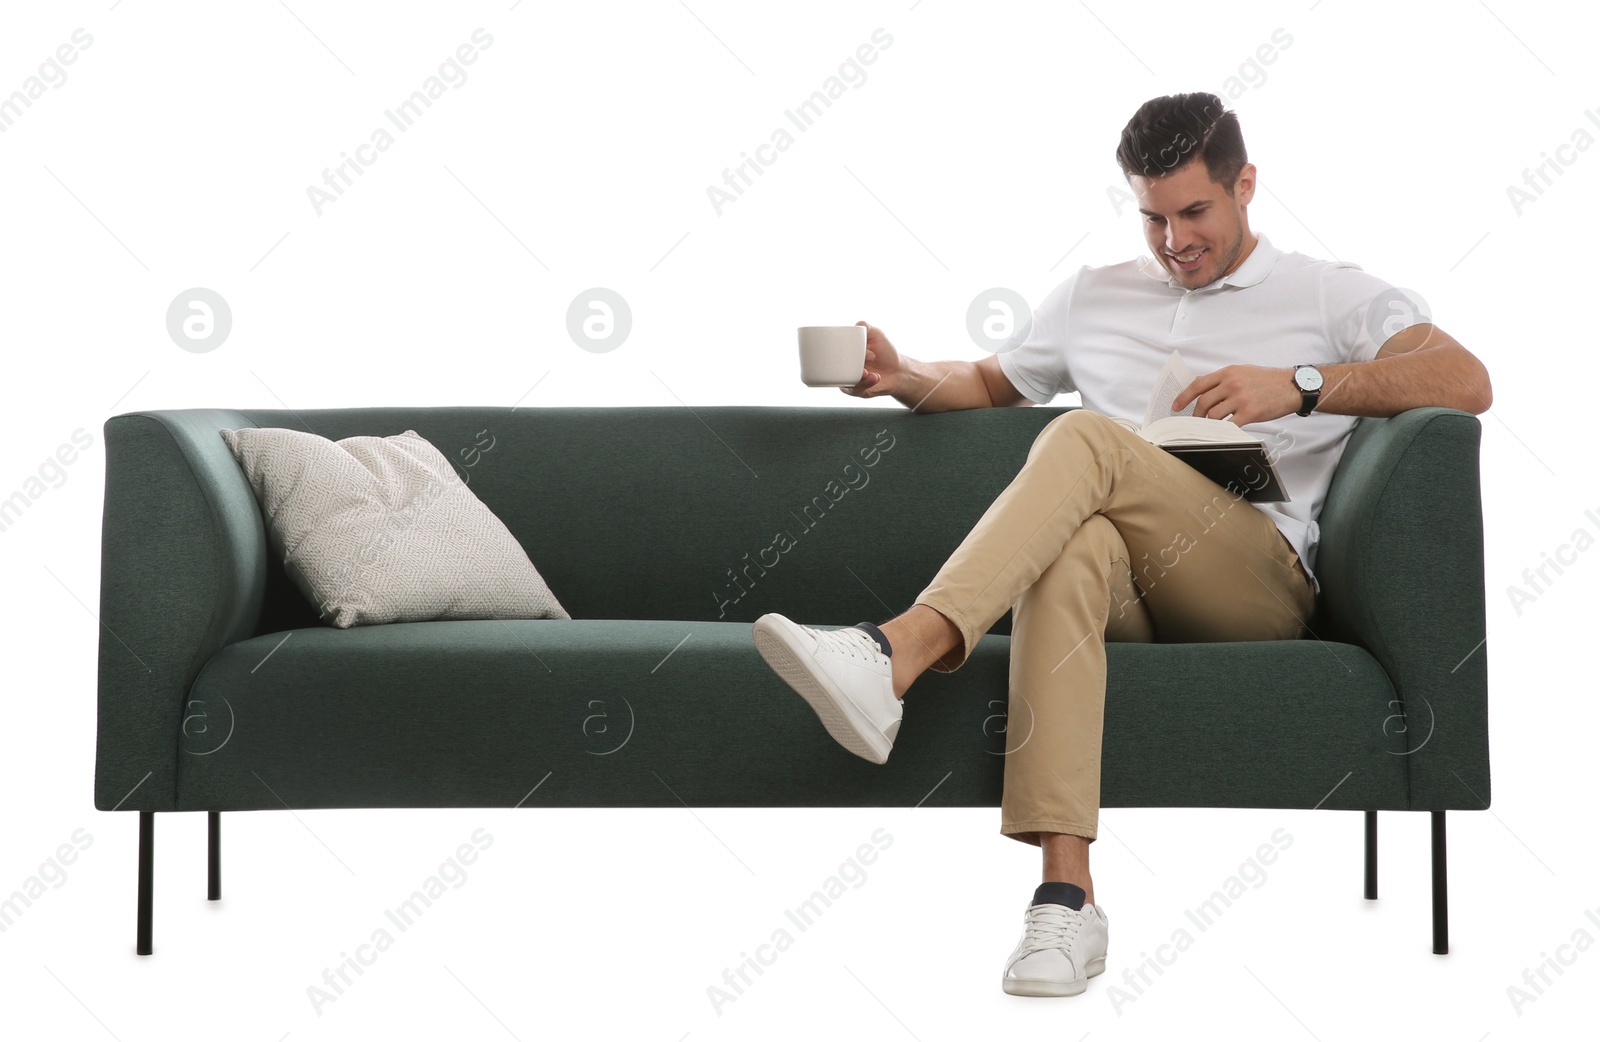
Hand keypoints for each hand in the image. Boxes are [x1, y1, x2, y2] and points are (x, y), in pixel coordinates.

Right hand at [840, 321, 905, 398]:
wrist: (897, 371)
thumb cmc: (885, 352)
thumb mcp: (876, 335)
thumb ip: (865, 327)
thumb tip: (857, 325)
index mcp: (845, 352)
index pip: (833, 351)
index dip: (840, 348)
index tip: (855, 347)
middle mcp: (844, 365)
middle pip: (837, 366)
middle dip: (851, 362)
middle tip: (870, 357)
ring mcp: (849, 378)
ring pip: (844, 380)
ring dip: (857, 375)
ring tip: (868, 372)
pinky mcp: (856, 390)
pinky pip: (854, 389)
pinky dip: (865, 383)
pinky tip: (875, 377)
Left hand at [1172, 365, 1300, 425]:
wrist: (1292, 386)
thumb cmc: (1267, 380)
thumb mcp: (1242, 372)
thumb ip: (1221, 379)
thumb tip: (1198, 385)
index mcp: (1228, 373)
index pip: (1198, 385)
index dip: (1183, 397)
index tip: (1175, 406)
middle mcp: (1232, 384)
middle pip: (1203, 402)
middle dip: (1196, 415)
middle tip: (1195, 421)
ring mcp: (1241, 398)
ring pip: (1214, 415)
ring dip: (1209, 423)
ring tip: (1211, 426)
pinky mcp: (1250, 412)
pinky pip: (1229, 425)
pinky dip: (1223, 430)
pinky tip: (1224, 431)